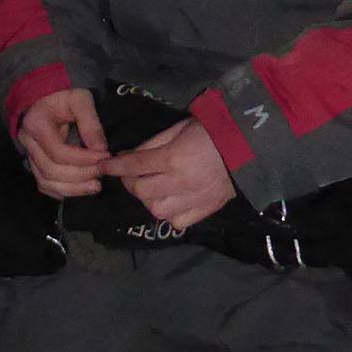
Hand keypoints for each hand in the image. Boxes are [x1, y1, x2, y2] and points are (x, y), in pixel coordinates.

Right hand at [18, 88, 110, 198]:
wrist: (47, 96)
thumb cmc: (64, 94)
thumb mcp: (80, 99)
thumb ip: (90, 122)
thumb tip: (100, 148)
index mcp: (37, 124)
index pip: (58, 152)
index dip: (82, 159)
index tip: (104, 156)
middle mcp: (28, 143)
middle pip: (51, 170)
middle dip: (79, 175)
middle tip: (102, 171)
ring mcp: (29, 155)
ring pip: (46, 182)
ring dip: (72, 188)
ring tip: (95, 186)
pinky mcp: (35, 163)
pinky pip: (44, 185)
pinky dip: (62, 191)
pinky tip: (80, 189)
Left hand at [100, 118, 234, 230]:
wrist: (248, 147)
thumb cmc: (211, 132)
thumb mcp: (179, 129)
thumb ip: (153, 144)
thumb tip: (129, 156)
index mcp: (173, 158)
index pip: (134, 165)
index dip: (114, 166)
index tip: (103, 166)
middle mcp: (180, 182)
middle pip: (141, 190)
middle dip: (130, 182)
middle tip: (132, 175)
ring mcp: (193, 200)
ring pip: (156, 210)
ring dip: (148, 199)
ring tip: (151, 188)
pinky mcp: (205, 211)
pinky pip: (177, 223)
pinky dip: (169, 215)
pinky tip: (170, 202)